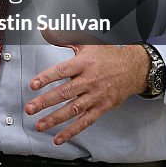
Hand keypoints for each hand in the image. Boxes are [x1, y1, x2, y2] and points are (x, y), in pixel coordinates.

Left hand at [24, 43, 148, 144]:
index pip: (62, 71)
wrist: (135, 68)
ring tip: (39, 125)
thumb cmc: (108, 56)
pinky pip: (86, 121)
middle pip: (65, 93)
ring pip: (74, 110)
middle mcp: (90, 81)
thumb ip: (64, 39)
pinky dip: (72, 131)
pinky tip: (59, 137)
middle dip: (46, 102)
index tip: (33, 84)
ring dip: (55, 119)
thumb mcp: (86, 44)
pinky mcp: (102, 107)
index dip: (46, 78)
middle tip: (30, 108)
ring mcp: (96, 96)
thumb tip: (46, 28)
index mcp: (84, 63)